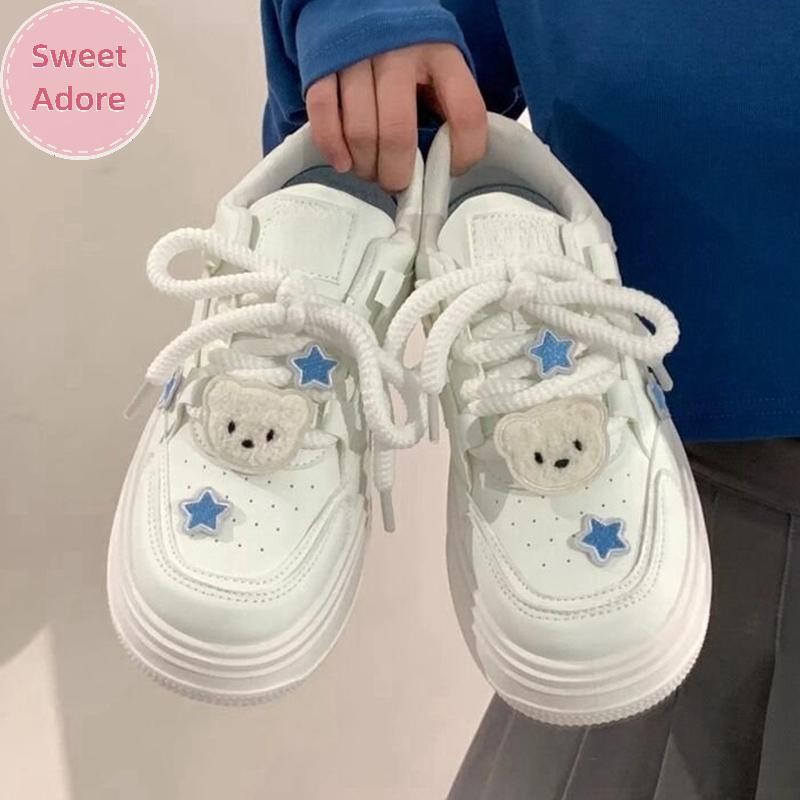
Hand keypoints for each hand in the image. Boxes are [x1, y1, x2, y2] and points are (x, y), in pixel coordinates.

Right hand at [306, 43, 486, 191]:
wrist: (358, 3)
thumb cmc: (406, 50)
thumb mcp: (439, 68)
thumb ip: (446, 108)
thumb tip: (443, 164)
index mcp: (441, 54)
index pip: (466, 112)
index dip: (463, 153)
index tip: (449, 169)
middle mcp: (400, 53)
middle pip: (398, 133)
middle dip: (396, 174)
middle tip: (397, 182)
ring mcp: (358, 58)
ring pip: (360, 132)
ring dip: (366, 166)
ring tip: (371, 170)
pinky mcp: (323, 66)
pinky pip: (323, 115)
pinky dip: (333, 147)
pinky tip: (343, 162)